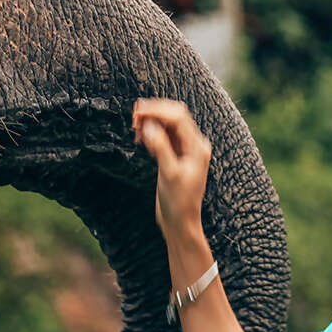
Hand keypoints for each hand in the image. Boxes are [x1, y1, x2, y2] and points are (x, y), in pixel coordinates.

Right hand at [132, 99, 210, 243]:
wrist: (180, 222)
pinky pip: (164, 136)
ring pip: (167, 125)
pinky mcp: (175, 156)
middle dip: (154, 113)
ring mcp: (184, 150)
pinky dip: (152, 133)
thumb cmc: (178, 202)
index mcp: (197, 147)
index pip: (178, 117)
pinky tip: (141, 139)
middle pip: (174, 117)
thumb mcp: (169, 174)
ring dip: (151, 122)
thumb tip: (149, 126)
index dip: (158, 110)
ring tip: (135, 129)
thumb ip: (160, 148)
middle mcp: (193, 145)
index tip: (138, 112)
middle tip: (134, 117)